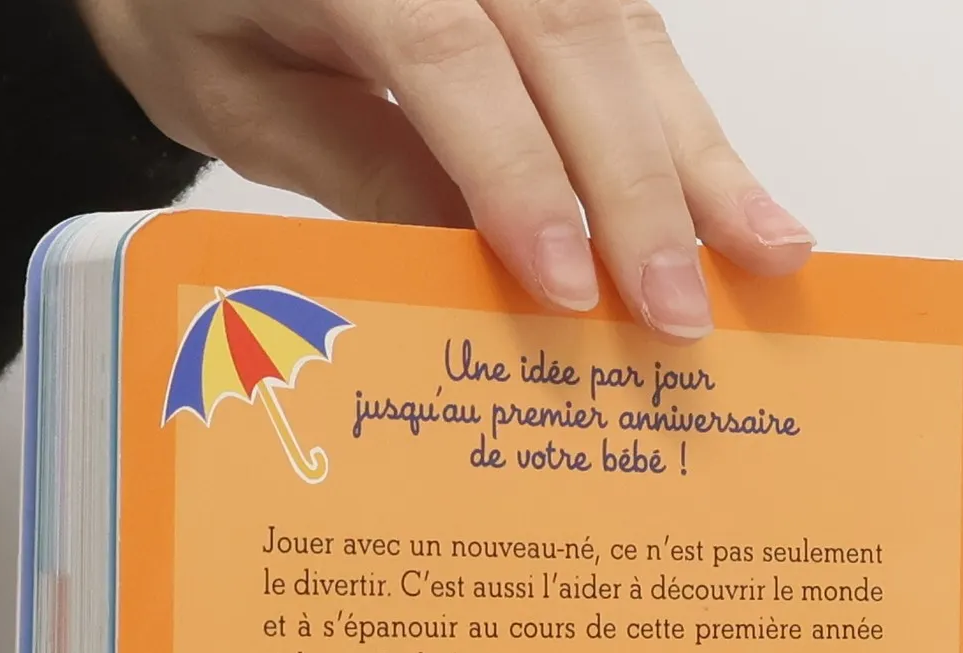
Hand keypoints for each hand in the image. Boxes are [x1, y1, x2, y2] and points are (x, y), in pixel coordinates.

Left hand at [73, 0, 812, 338]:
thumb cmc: (195, 3)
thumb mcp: (239, 99)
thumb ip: (360, 170)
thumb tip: (485, 276)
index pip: (449, 54)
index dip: (520, 174)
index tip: (572, 286)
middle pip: (572, 41)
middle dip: (639, 187)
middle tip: (680, 312)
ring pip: (627, 33)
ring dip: (701, 157)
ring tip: (767, 255)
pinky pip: (636, 35)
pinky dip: (690, 127)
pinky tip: (739, 200)